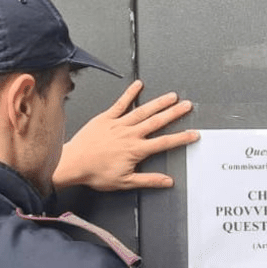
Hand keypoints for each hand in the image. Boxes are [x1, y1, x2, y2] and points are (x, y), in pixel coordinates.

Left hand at [54, 80, 197, 190]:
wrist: (73, 164)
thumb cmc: (95, 173)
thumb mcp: (126, 182)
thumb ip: (149, 180)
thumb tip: (167, 181)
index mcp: (136, 150)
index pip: (164, 142)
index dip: (181, 138)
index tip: (193, 134)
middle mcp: (129, 134)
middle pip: (157, 122)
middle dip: (174, 113)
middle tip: (187, 106)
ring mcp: (118, 124)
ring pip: (143, 111)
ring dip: (158, 103)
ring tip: (171, 96)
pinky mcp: (106, 118)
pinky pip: (120, 103)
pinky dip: (130, 94)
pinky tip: (138, 85)